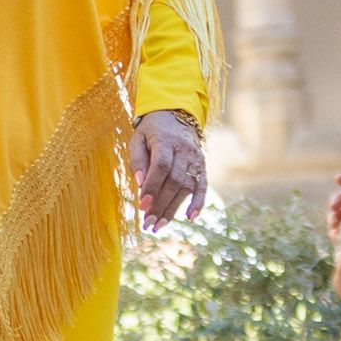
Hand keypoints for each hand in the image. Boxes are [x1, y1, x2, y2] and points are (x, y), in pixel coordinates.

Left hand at [126, 109, 206, 223]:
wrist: (176, 115)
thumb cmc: (151, 131)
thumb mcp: (138, 139)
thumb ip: (138, 161)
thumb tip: (139, 185)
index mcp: (166, 141)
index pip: (161, 166)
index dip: (152, 187)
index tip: (142, 205)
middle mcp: (184, 150)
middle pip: (174, 181)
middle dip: (160, 204)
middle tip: (148, 222)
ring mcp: (196, 159)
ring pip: (186, 187)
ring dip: (173, 208)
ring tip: (159, 225)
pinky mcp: (202, 166)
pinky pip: (203, 186)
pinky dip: (198, 203)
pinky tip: (191, 218)